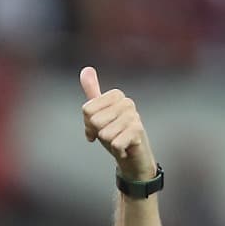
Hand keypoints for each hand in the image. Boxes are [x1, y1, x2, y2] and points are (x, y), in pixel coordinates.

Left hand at [80, 67, 155, 181]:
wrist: (132, 157)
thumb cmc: (114, 133)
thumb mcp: (99, 113)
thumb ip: (93, 92)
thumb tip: (86, 69)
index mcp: (116, 95)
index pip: (87, 110)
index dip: (88, 124)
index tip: (99, 128)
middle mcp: (127, 102)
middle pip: (94, 121)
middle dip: (98, 134)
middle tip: (110, 136)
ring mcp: (134, 116)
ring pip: (104, 134)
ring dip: (108, 143)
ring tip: (119, 141)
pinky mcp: (138, 132)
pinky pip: (114, 143)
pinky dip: (116, 151)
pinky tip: (124, 148)